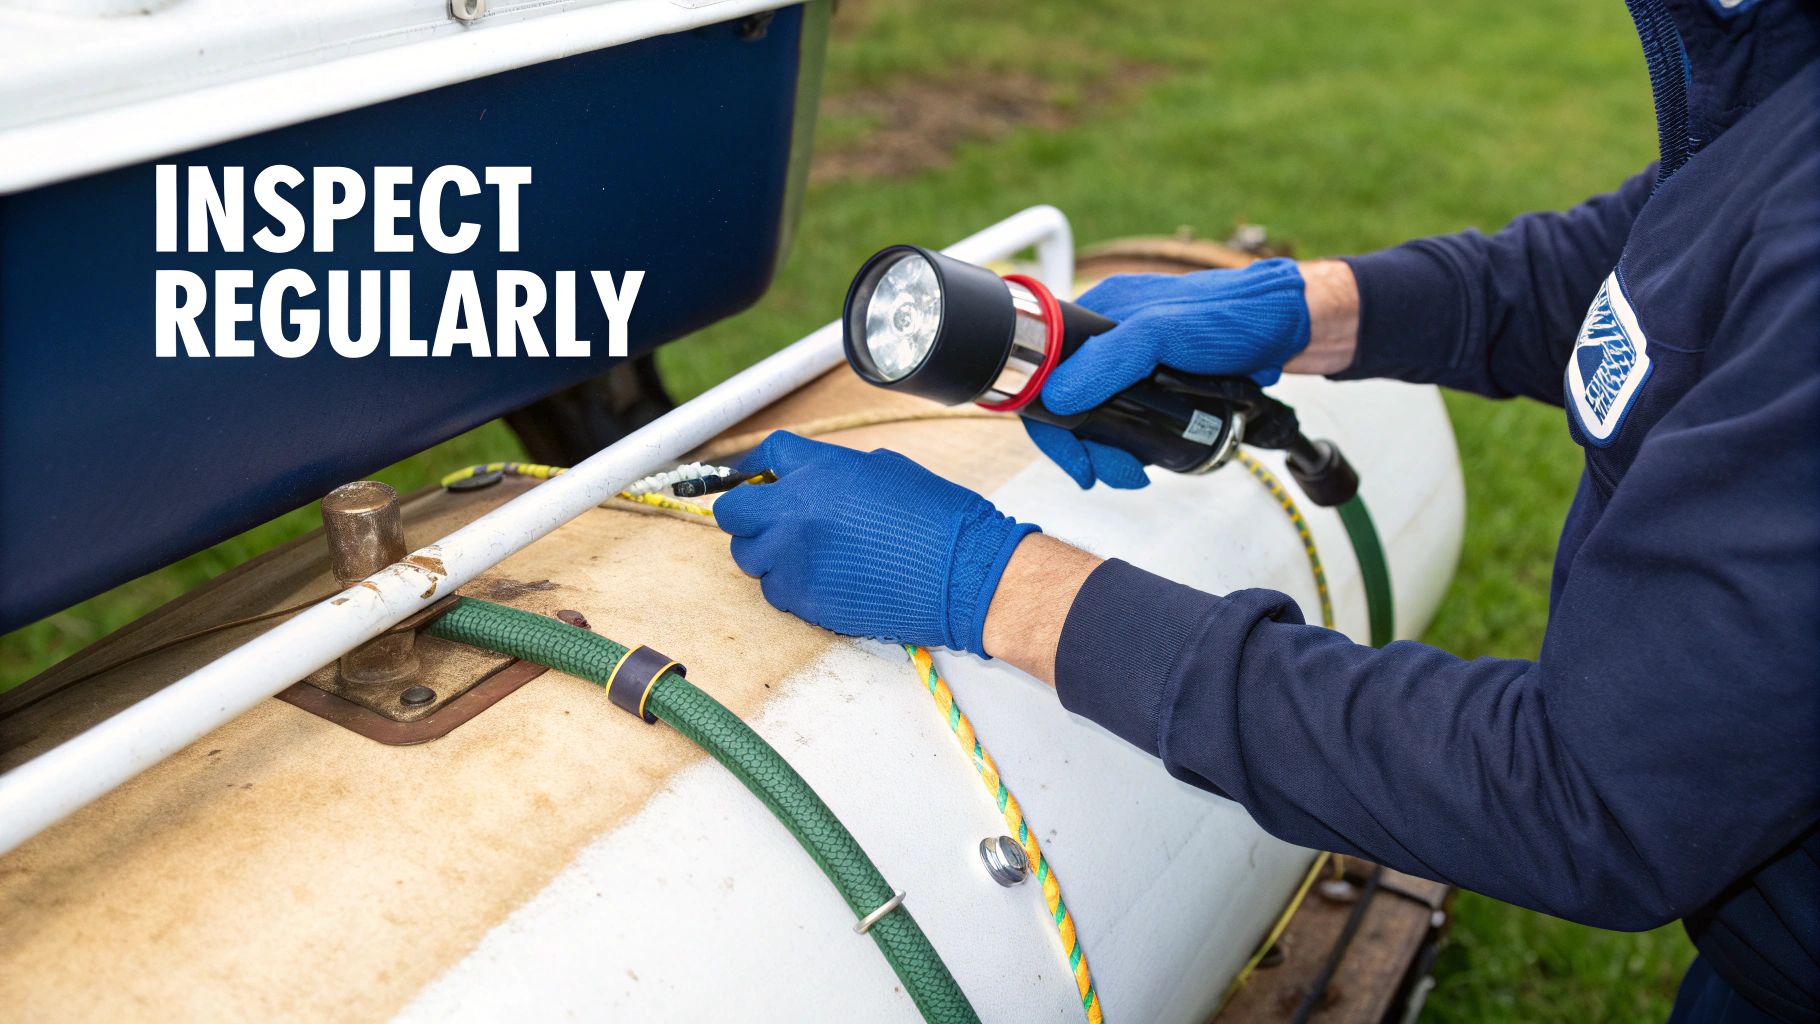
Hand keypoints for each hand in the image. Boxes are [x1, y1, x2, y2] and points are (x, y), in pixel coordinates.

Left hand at [713, 431, 1039, 655]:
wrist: (961, 572)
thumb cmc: (936, 517)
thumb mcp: (883, 468)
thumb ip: (832, 472)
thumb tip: (808, 482)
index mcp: (817, 471)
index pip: (764, 456)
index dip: (755, 467)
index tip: (754, 476)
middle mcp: (794, 513)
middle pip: (734, 511)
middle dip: (746, 513)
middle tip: (767, 519)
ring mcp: (794, 560)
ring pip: (748, 557)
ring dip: (767, 553)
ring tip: (803, 553)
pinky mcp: (805, 600)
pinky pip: (776, 590)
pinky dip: (790, 585)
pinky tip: (823, 580)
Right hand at [1026, 258, 1310, 488]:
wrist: (1297, 325)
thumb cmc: (1242, 316)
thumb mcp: (1167, 331)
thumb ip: (1112, 358)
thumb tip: (1061, 395)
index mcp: (1103, 311)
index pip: (1050, 369)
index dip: (1053, 419)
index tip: (1075, 457)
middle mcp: (1113, 335)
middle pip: (1074, 402)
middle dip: (1085, 446)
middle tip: (1109, 473)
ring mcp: (1138, 360)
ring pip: (1103, 415)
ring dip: (1111, 449)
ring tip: (1134, 471)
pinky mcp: (1163, 380)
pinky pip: (1133, 418)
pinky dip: (1135, 442)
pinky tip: (1149, 456)